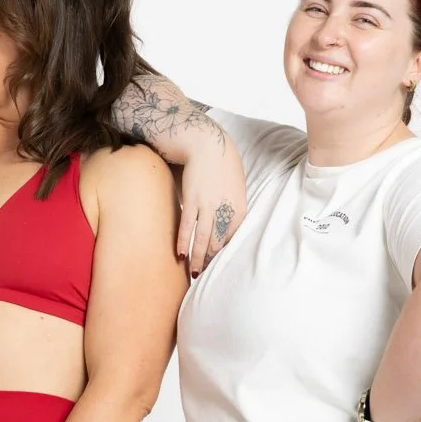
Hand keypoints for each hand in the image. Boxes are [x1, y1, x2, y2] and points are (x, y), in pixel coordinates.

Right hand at [178, 129, 245, 275]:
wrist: (208, 144)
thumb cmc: (222, 164)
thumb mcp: (237, 187)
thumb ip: (233, 207)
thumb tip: (225, 224)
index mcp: (240, 208)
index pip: (233, 239)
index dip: (224, 255)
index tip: (218, 267)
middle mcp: (226, 210)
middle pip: (218, 243)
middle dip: (211, 261)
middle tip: (205, 276)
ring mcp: (208, 206)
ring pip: (203, 238)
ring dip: (198, 258)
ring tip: (193, 272)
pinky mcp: (192, 200)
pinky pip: (187, 226)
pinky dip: (183, 241)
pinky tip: (181, 253)